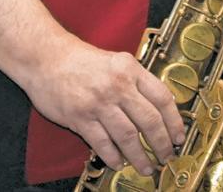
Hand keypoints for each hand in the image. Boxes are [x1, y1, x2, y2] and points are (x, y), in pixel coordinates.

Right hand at [24, 34, 184, 175]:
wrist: (43, 56)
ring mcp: (97, 102)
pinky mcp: (79, 116)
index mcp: (128, 68)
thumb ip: (135, 80)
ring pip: (128, 136)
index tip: (178, 136)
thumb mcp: (114, 60)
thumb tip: (158, 108)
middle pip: (149, 121)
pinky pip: (102, 143)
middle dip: (162, 144)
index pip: (162, 98)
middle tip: (166, 157)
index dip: (175, 122)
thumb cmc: (78, 59)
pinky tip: (118, 162)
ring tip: (146, 166)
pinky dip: (113, 156)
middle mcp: (116, 85)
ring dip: (140, 156)